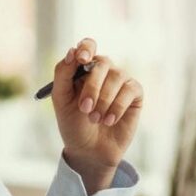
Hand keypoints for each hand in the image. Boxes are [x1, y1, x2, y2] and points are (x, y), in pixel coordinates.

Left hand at [51, 38, 143, 188]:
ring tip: (95, 119)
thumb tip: (72, 51)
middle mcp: (104, 71)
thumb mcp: (61, 100)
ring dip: (104, 100)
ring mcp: (120, 81)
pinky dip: (117, 106)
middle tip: (84, 108)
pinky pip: (130, 90)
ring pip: (117, 76)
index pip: (88, 45)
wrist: (88, 150)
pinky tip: (109, 121)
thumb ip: (62, 74)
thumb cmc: (73, 123)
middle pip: (102, 63)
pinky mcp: (134, 94)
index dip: (86, 48)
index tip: (82, 59)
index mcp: (83, 68)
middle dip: (92, 86)